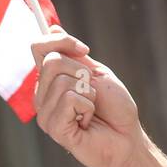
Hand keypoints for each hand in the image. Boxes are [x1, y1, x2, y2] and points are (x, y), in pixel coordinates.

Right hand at [31, 26, 143, 166]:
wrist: (128, 139)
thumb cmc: (114, 108)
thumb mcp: (96, 74)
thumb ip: (72, 55)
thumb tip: (51, 28)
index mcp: (50, 80)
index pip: (38, 47)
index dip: (61, 41)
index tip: (84, 49)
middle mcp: (42, 95)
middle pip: (52, 62)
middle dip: (83, 73)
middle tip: (93, 93)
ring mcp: (45, 113)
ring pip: (62, 82)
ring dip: (88, 93)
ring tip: (92, 110)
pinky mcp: (54, 128)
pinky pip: (68, 100)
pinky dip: (87, 107)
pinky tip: (88, 121)